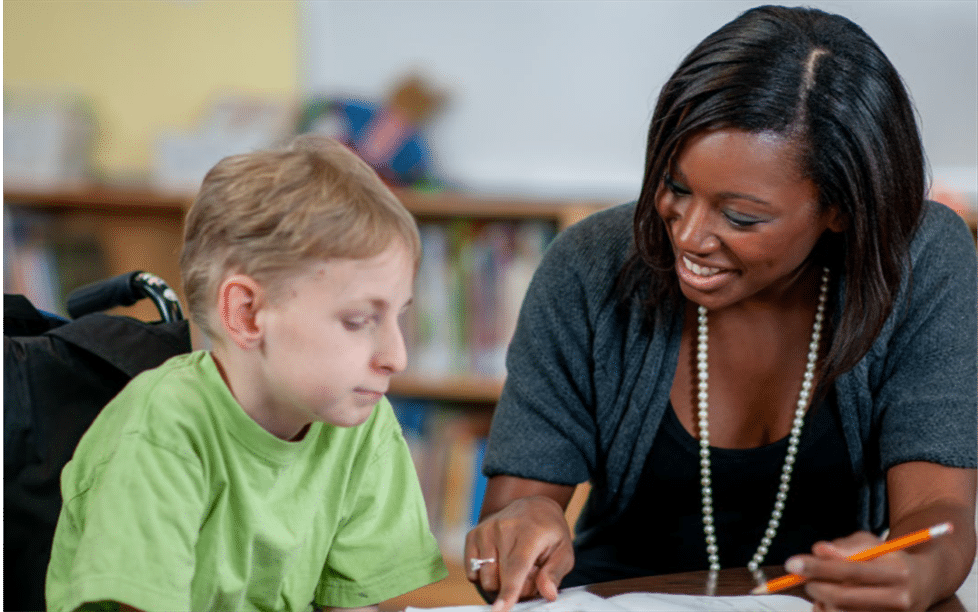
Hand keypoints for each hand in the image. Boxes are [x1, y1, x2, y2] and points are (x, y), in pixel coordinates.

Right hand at [464, 495, 574, 611]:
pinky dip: (485, 576)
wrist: (532, 506)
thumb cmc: (549, 533)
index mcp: (529, 532)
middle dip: (514, 588)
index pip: (517, 566)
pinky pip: (472, 572)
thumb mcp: (564, 551)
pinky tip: (499, 564)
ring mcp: (485, 530)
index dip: (509, 590)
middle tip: (529, 574)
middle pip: (499, 578)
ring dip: (499, 582)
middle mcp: (503, 528)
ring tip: (514, 568)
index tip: (500, 610)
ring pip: (484, 578)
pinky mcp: (473, 535)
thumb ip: (555, 573)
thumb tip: (548, 593)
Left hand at [786, 531, 918, 611]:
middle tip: (802, 577)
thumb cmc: (890, 559)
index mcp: (897, 573)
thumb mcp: (872, 544)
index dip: (818, 567)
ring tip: (821, 588)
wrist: (924, 582)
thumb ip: (845, 546)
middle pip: (843, 597)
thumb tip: (818, 550)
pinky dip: (828, 611)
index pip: (850, 570)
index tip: (793, 564)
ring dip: (821, 601)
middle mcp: (898, 600)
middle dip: (815, 586)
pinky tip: (827, 602)